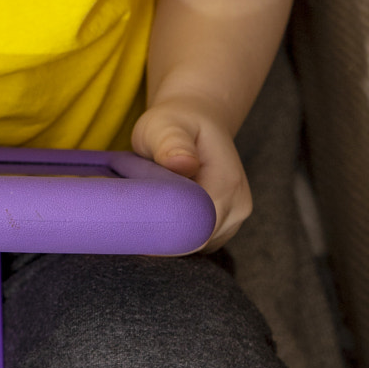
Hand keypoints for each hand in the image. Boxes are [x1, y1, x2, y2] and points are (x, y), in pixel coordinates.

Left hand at [131, 101, 251, 250]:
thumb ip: (171, 143)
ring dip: (171, 238)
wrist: (196, 120)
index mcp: (227, 184)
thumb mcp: (165, 125)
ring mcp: (234, 219)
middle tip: (130, 221)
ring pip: (198, 246)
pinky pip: (199, 243)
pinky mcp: (223, 225)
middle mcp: (238, 207)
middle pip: (197, 243)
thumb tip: (182, 164)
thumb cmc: (175, 122)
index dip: (165, 236)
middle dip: (164, 238)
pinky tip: (160, 217)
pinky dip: (178, 236)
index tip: (134, 228)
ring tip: (146, 213)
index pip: (198, 231)